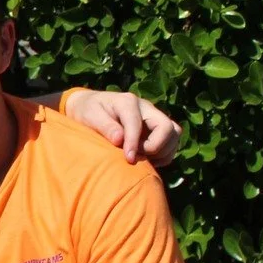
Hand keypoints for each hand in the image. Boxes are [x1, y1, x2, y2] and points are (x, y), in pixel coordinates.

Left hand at [62, 89, 182, 166]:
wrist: (90, 106)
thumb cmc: (87, 111)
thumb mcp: (89, 116)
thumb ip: (105, 126)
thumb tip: (120, 140)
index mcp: (127, 102)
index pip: (137, 123)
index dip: (134, 144)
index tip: (129, 159)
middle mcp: (146, 107)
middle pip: (167, 127)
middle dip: (155, 147)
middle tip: (137, 157)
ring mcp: (154, 117)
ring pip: (174, 133)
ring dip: (163, 151)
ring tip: (143, 159)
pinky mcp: (157, 127)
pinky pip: (172, 141)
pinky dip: (164, 154)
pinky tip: (147, 160)